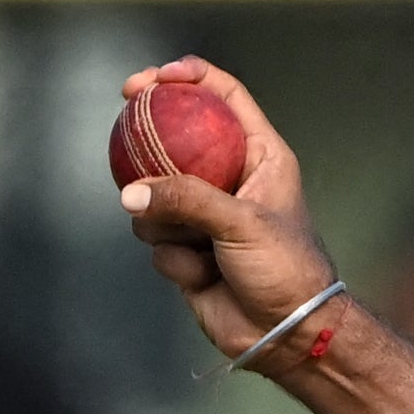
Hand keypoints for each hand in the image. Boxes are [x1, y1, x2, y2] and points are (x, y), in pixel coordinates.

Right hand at [114, 59, 338, 361]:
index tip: (156, 78)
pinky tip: (202, 276)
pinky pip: (155, 239)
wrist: (288, 336)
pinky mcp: (186, 248)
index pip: (223, 97)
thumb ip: (186, 199)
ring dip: (165, 221)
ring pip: (154, 193)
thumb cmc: (286, 271)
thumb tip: (131, 193)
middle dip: (147, 128)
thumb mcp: (242, 224)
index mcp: (259, 156)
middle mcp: (229, 178)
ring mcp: (204, 212)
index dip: (189, 77)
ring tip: (198, 247)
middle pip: (175, 135)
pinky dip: (174, 259)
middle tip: (125, 106)